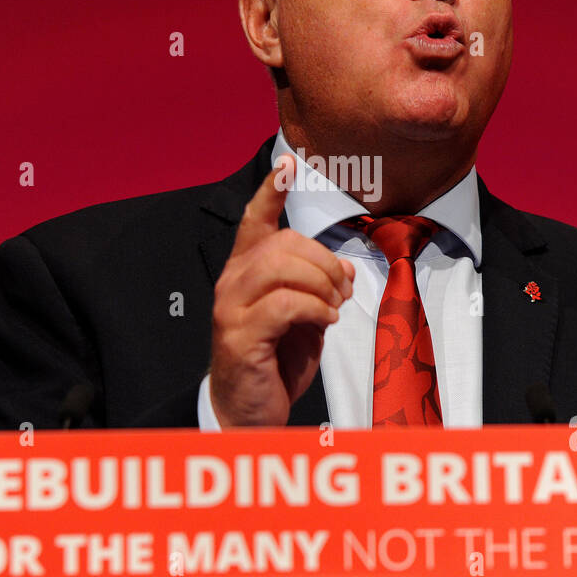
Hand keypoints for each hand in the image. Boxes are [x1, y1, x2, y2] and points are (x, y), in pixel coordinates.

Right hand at [209, 155, 354, 426]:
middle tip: (341, 291)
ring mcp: (231, 308)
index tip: (286, 165)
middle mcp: (232, 283)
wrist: (247, 412)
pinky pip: (284, 304)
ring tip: (332, 308)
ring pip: (281, 267)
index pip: (255, 221)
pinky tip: (325, 323)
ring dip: (320, 285)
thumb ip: (320, 289)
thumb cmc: (274, 363)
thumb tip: (345, 270)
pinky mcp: (239, 335)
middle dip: (324, 262)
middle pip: (283, 244)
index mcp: (245, 272)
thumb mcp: (305, 319)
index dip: (271, 191)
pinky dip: (314, 309)